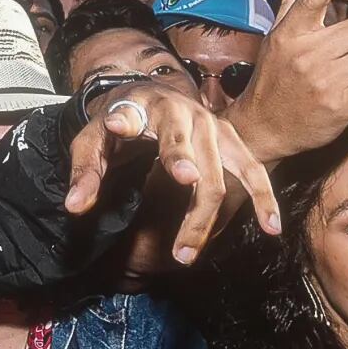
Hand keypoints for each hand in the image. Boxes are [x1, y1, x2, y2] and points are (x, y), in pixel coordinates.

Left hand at [63, 75, 279, 259]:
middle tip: (177, 252)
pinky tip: (272, 227)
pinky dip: (264, 197)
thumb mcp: (91, 141)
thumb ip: (84, 172)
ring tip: (192, 253)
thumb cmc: (117, 122)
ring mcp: (214, 126)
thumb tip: (75, 206)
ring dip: (210, 217)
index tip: (155, 154)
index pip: (137, 117)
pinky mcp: (231, 139)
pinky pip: (254, 169)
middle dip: (191, 208)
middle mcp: (186, 113)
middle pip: (194, 162)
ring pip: (223, 174)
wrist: (148, 94)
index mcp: (145, 106)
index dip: (139, 130)